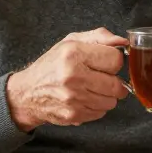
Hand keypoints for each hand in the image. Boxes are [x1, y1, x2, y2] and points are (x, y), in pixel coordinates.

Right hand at [5, 28, 129, 131]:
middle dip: (114, 81)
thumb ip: (100, 37)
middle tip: (102, 78)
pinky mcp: (74, 115)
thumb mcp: (71, 42)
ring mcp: (74, 98)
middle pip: (117, 84)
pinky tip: (84, 98)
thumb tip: (123, 42)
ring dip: (106, 95)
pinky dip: (97, 106)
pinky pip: (101, 112)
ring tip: (92, 88)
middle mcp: (73, 76)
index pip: (115, 60)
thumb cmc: (52, 66)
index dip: (113, 61)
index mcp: (73, 54)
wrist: (27, 93)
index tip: (105, 63)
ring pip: (112, 101)